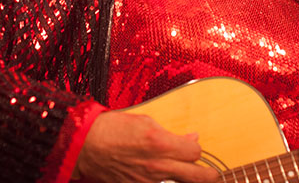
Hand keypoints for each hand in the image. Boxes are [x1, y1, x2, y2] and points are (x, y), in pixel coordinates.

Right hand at [74, 111, 219, 181]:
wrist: (86, 145)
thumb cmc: (112, 128)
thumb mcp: (144, 121)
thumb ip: (170, 132)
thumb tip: (191, 138)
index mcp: (160, 143)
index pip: (195, 152)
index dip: (196, 149)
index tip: (192, 146)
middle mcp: (158, 165)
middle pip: (199, 177)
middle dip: (210, 175)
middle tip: (212, 174)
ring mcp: (148, 181)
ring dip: (185, 178)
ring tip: (186, 174)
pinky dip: (163, 181)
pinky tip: (161, 175)